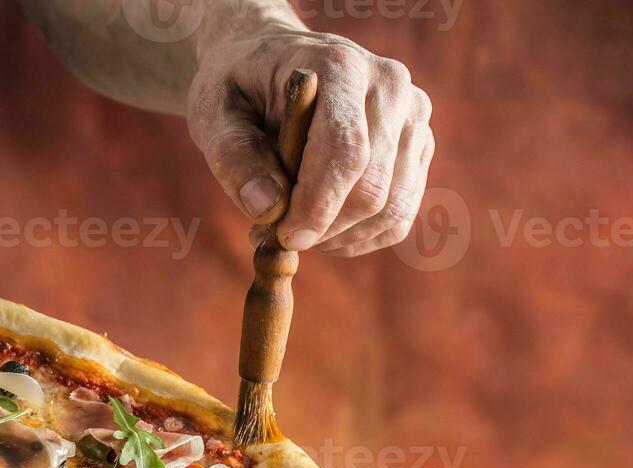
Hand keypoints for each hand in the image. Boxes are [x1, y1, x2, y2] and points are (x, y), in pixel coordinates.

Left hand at [188, 29, 433, 256]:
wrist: (274, 65)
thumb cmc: (240, 89)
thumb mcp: (214, 113)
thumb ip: (232, 156)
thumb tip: (265, 209)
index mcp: (339, 66)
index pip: (346, 151)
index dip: (316, 206)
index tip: (283, 238)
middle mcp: (389, 86)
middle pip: (372, 189)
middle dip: (321, 228)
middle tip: (271, 236)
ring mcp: (412, 116)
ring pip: (391, 209)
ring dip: (338, 238)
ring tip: (291, 228)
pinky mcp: (418, 145)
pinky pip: (398, 217)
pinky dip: (358, 238)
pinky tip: (322, 227)